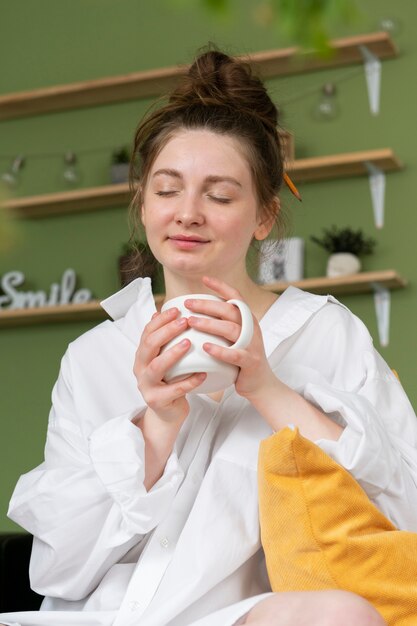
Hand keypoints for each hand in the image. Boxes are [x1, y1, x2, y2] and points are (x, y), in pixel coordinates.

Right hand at [133, 307, 206, 424]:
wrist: (167, 412)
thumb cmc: (169, 381)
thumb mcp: (164, 359)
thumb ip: (163, 340)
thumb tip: (159, 312)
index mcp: (142, 355)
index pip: (147, 332)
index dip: (161, 320)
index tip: (177, 309)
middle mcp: (140, 368)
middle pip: (149, 345)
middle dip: (166, 331)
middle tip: (185, 322)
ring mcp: (147, 385)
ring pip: (157, 366)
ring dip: (173, 353)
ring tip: (189, 343)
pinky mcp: (157, 400)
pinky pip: (175, 389)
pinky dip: (189, 381)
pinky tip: (203, 373)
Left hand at [185, 276, 275, 399]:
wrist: (260, 383)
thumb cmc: (240, 358)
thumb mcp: (234, 338)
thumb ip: (221, 324)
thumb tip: (194, 312)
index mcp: (247, 320)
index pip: (235, 297)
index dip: (221, 286)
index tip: (204, 279)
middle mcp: (251, 328)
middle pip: (229, 310)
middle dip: (207, 304)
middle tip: (188, 304)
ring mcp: (252, 344)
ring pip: (231, 329)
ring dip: (210, 324)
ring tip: (191, 322)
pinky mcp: (250, 362)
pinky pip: (235, 354)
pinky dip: (220, 350)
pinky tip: (206, 347)